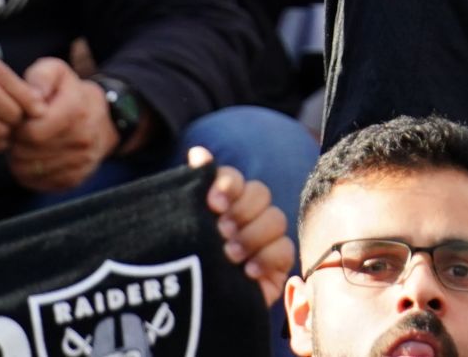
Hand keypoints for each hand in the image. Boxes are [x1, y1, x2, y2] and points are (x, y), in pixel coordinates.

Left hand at [6, 61, 116, 192]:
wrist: (104, 120)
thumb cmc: (70, 94)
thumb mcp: (57, 73)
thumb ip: (41, 77)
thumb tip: (32, 97)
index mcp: (77, 111)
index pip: (32, 132)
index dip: (19, 126)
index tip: (23, 118)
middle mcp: (83, 140)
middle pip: (27, 153)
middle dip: (17, 142)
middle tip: (22, 132)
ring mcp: (81, 162)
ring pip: (29, 170)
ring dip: (21, 158)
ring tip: (28, 144)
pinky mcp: (74, 180)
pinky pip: (37, 183)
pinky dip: (29, 172)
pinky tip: (36, 157)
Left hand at [192, 146, 294, 304]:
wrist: (192, 315)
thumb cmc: (186, 265)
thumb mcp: (183, 226)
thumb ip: (193, 190)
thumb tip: (197, 152)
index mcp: (223, 205)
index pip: (235, 180)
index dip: (228, 184)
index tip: (213, 203)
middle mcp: (246, 218)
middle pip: (260, 194)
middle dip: (242, 212)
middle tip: (221, 232)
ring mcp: (263, 240)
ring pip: (275, 219)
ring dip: (252, 236)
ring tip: (229, 256)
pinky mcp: (277, 265)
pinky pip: (285, 249)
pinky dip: (267, 258)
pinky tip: (247, 272)